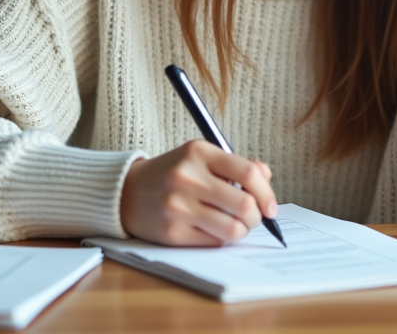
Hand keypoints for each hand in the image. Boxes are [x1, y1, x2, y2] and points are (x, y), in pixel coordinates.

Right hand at [119, 140, 277, 245]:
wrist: (126, 192)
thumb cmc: (172, 174)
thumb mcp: (200, 157)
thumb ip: (236, 165)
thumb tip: (266, 177)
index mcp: (198, 152)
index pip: (249, 173)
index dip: (267, 193)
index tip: (270, 206)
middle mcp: (188, 177)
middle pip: (245, 205)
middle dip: (257, 217)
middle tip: (253, 218)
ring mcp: (178, 206)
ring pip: (233, 229)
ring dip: (241, 231)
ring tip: (234, 225)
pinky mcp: (172, 232)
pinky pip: (214, 242)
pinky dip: (221, 239)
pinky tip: (212, 230)